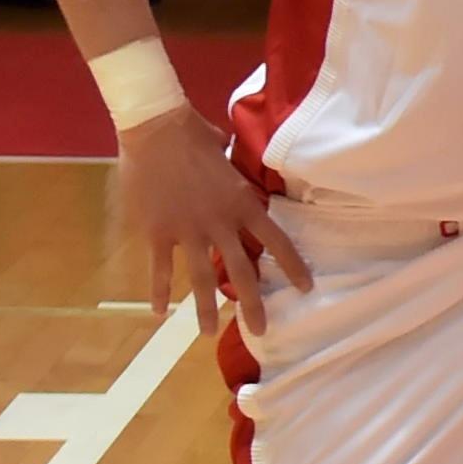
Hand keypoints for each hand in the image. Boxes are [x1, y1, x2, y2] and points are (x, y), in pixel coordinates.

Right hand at [113, 104, 304, 325]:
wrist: (156, 130)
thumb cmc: (194, 135)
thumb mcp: (230, 158)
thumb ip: (238, 176)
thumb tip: (243, 173)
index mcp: (244, 203)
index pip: (276, 241)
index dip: (293, 266)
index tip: (306, 288)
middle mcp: (221, 222)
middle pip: (242, 271)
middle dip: (252, 304)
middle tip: (260, 331)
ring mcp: (189, 230)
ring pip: (201, 278)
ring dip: (205, 308)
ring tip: (208, 333)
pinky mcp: (158, 232)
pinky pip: (160, 269)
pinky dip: (158, 291)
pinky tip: (158, 313)